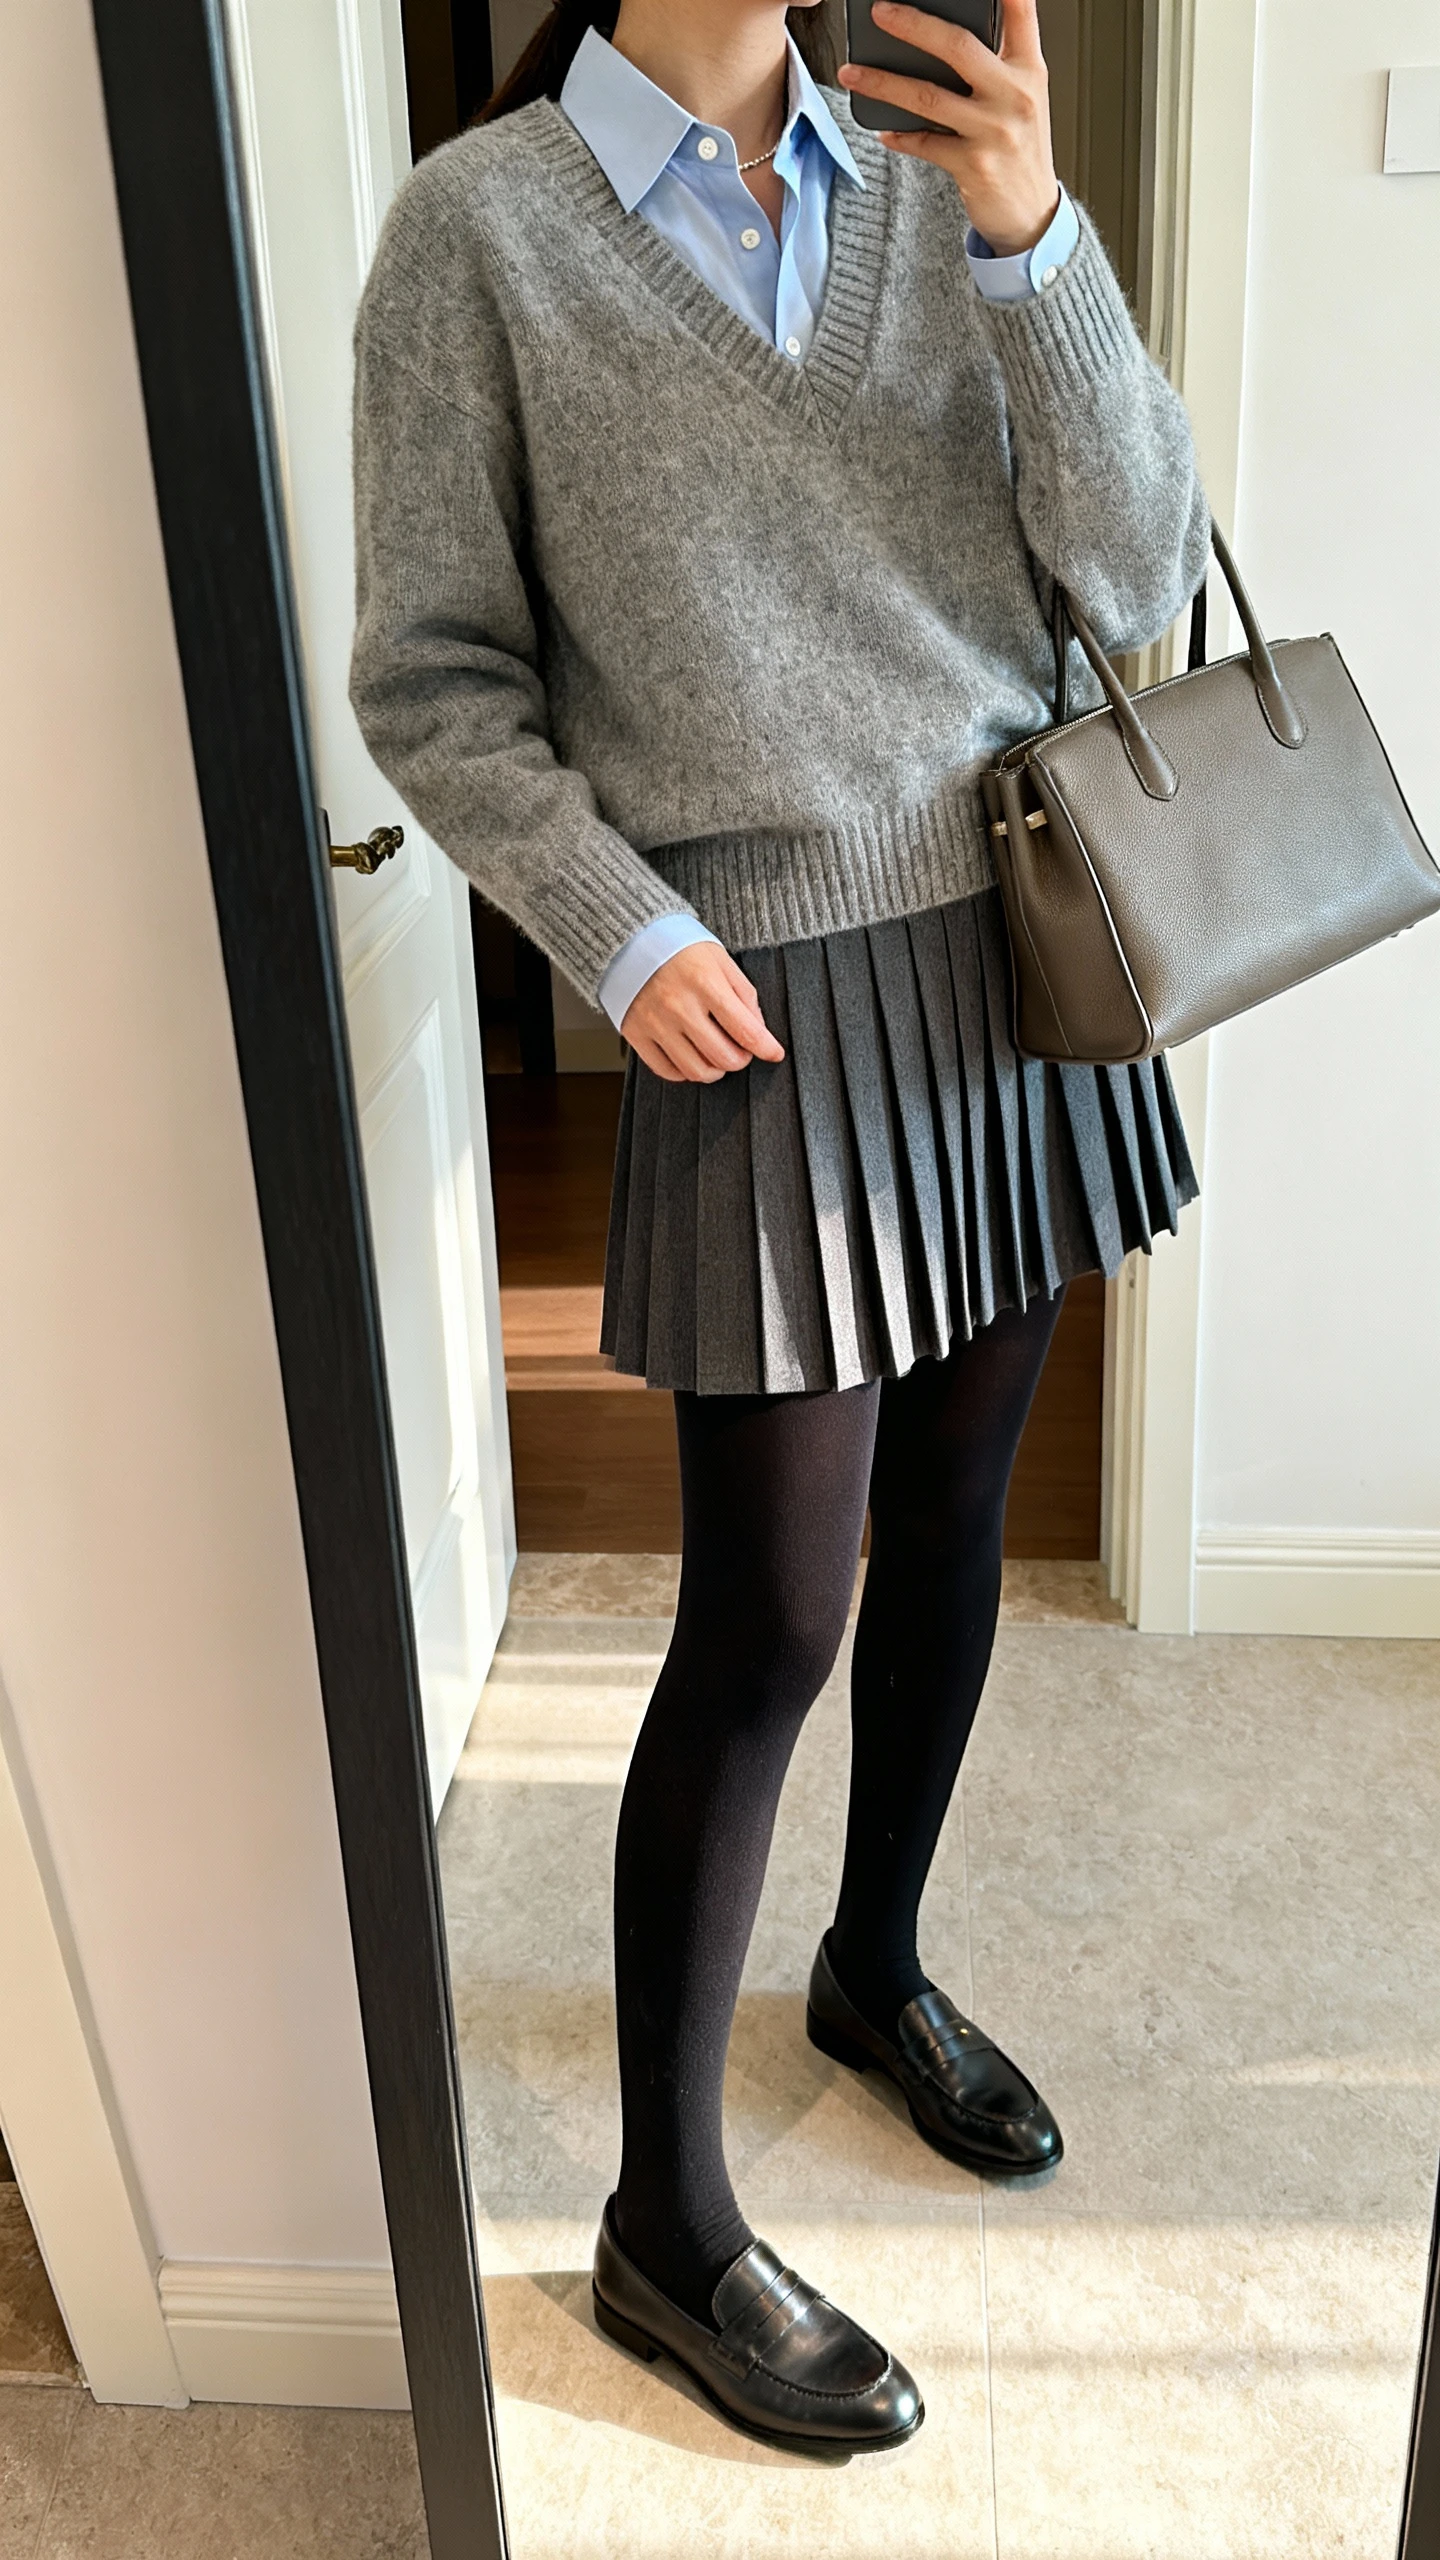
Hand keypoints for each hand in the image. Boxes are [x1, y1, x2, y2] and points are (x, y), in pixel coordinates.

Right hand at [621, 942, 785, 1083]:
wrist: (632, 941)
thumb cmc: (680, 950)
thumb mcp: (721, 961)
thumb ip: (744, 995)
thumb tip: (758, 1031)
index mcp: (706, 983)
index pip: (746, 1030)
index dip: (766, 1048)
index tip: (774, 1053)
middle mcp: (679, 1006)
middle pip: (723, 1057)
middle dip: (741, 1060)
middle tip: (742, 1052)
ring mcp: (656, 1023)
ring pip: (696, 1071)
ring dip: (715, 1070)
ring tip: (717, 1057)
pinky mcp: (636, 1034)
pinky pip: (667, 1071)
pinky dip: (685, 1072)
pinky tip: (691, 1057)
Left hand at [838, 0, 1058, 257]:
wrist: (1031, 213)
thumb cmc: (1019, 147)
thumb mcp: (1023, 96)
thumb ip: (997, 61)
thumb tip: (943, 33)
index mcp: (1029, 69)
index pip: (1019, 10)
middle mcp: (1015, 94)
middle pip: (957, 45)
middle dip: (912, 24)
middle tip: (880, 11)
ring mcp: (994, 130)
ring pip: (927, 96)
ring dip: (882, 82)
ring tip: (851, 73)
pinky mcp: (974, 165)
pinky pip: (924, 143)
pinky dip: (899, 136)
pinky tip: (882, 130)